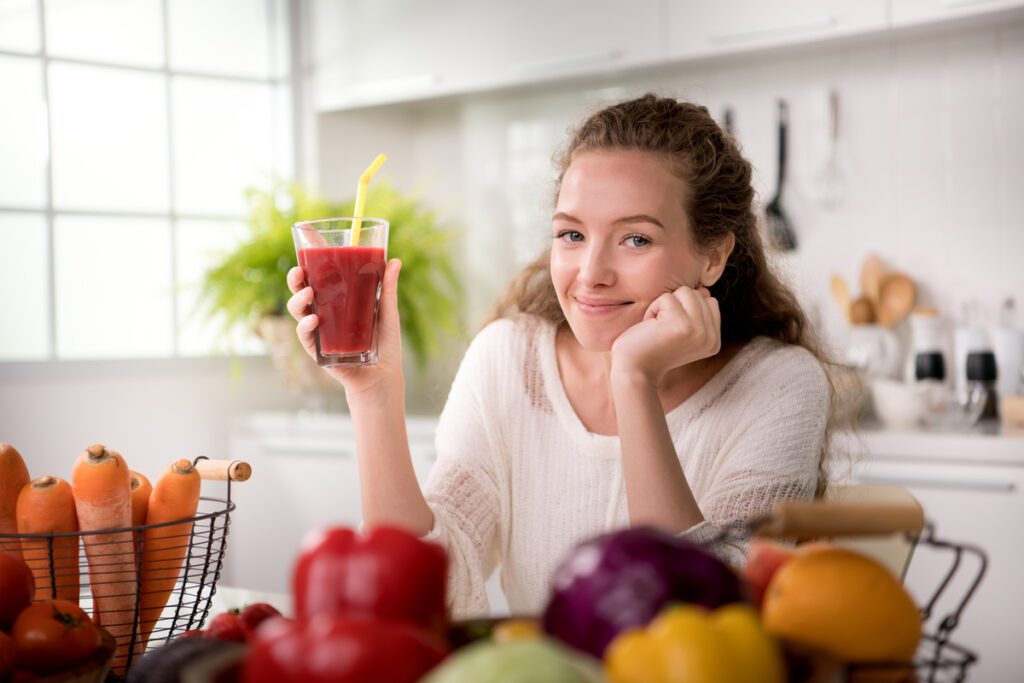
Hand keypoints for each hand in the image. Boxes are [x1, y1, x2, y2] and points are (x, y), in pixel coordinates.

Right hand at [286, 259, 404, 395]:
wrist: (383, 375)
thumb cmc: (385, 342)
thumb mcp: (388, 312)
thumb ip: (388, 289)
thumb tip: (395, 261)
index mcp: (339, 296)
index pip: (320, 272)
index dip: (310, 253)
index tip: (305, 230)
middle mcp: (325, 310)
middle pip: (302, 288)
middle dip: (296, 277)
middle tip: (299, 271)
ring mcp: (319, 328)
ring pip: (297, 309)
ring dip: (298, 299)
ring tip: (309, 293)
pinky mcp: (317, 348)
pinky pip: (305, 335)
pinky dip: (305, 326)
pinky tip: (313, 320)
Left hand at [610, 285, 720, 384]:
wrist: (634, 371)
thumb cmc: (651, 348)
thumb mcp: (680, 332)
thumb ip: (695, 312)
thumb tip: (703, 289)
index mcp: (713, 341)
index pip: (710, 302)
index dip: (685, 308)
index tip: (671, 330)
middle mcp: (711, 337)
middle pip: (697, 294)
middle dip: (674, 305)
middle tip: (662, 329)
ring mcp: (699, 331)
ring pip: (685, 291)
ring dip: (664, 305)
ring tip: (656, 327)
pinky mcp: (683, 325)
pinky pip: (667, 298)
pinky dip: (652, 309)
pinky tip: (649, 328)